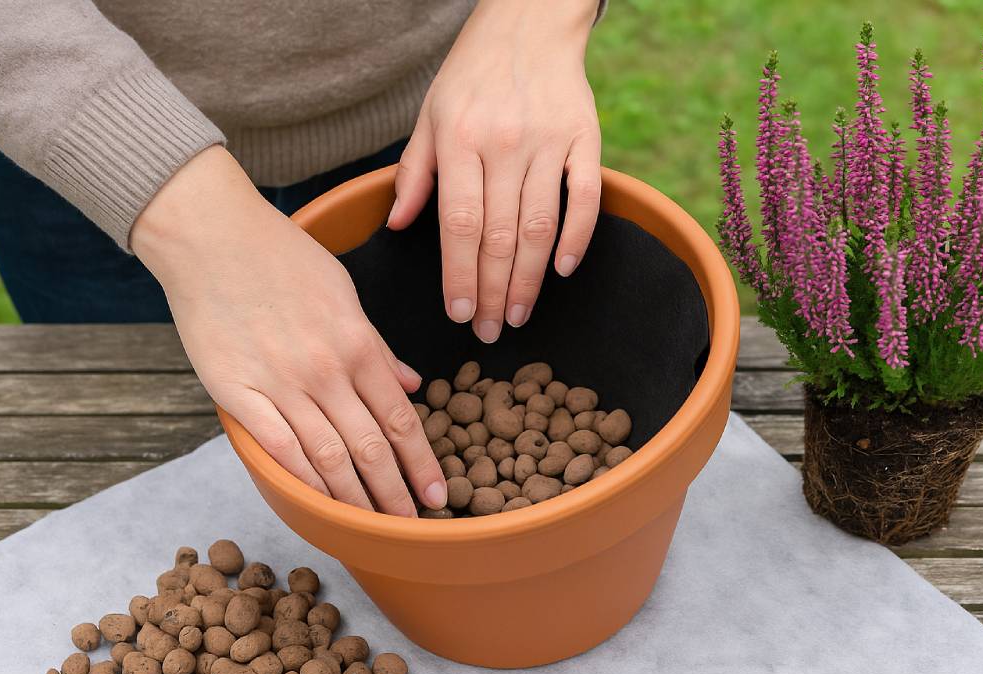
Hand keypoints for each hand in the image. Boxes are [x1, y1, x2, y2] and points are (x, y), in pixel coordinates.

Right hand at [133, 146, 446, 515]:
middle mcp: (326, 369)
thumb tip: (410, 383)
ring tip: (371, 527)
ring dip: (355, 498)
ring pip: (329, 457)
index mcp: (358, 343)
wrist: (210, 237)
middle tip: (411, 528)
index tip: (437, 494)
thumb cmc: (281, 257)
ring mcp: (281, 384)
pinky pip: (279, 450)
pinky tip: (321, 506)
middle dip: (395, 493)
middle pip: (371, 447)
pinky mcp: (237, 394)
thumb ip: (377, 345)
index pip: (400, 418)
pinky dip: (304, 482)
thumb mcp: (344, 291)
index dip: (421, 462)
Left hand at [388, 0, 601, 342]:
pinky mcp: (585, 139)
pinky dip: (577, 238)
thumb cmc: (472, 76)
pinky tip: (563, 271)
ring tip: (521, 316)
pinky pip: (584, 198)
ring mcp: (547, 142)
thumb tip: (396, 226)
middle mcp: (503, 143)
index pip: (458, 224)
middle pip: (499, 235)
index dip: (459, 275)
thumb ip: (415, 173)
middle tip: (492, 333)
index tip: (460, 314)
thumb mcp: (430, 116)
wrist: (528, 23)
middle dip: (494, 292)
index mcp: (459, 140)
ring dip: (530, 280)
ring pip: (539, 226)